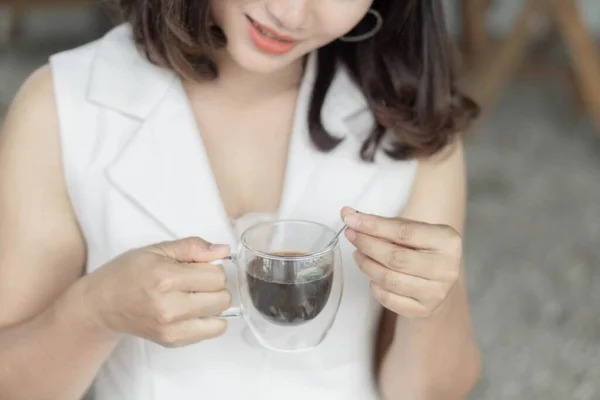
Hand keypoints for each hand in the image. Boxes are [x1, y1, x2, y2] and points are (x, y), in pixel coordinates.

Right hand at [81, 237, 231, 346]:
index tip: (198, 267)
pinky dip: (207, 321)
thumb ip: (193, 247)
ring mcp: (171, 328)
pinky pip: (210, 332)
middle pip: (222, 298)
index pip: (217, 276)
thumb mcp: (158, 249)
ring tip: (194, 297)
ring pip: (220, 319)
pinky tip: (189, 311)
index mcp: (165, 278)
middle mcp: (169, 307)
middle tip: (196, 282)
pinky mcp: (172, 342)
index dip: (212, 268)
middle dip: (215, 287)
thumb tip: (223, 250)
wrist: (103, 304)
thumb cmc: (128, 273)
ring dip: (213, 306)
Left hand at [341, 207, 461, 318]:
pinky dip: (375, 287)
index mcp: (447, 241)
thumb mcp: (412, 230)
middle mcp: (447, 268)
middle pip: (395, 257)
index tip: (351, 219)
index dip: (373, 226)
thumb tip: (347, 214)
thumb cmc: (420, 248)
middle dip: (367, 245)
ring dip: (367, 265)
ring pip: (389, 279)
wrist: (438, 279)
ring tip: (359, 254)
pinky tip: (372, 276)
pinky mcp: (425, 310)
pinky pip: (389, 300)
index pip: (403, 232)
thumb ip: (382, 223)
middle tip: (351, 235)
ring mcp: (437, 292)